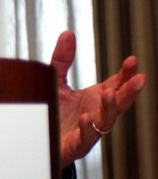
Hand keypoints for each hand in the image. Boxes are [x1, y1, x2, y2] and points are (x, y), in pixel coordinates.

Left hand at [49, 31, 146, 167]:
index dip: (125, 73)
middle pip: (118, 102)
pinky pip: (85, 137)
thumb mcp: (56, 81)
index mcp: (95, 98)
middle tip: (140, 78)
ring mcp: (89, 130)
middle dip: (130, 91)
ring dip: (110, 108)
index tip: (132, 60)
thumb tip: (68, 33)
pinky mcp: (76, 145)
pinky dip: (88, 128)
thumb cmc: (53, 111)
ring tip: (110, 93)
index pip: (116, 84)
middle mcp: (96, 113)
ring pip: (106, 120)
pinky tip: (87, 117)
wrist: (39, 138)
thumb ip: (62, 60)